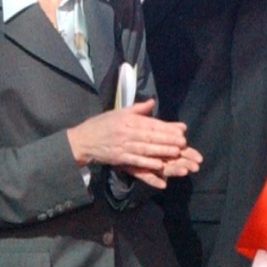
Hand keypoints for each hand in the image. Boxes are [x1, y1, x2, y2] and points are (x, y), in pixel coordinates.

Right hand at [68, 97, 197, 187]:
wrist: (83, 140)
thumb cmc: (102, 124)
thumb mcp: (118, 112)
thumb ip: (137, 108)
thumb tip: (152, 102)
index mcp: (127, 120)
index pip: (150, 124)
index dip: (166, 128)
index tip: (181, 130)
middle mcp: (126, 132)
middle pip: (150, 136)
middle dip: (168, 140)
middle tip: (183, 143)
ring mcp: (122, 146)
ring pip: (145, 149)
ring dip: (161, 151)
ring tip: (176, 152)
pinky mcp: (119, 158)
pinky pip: (135, 160)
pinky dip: (147, 163)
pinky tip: (159, 165)